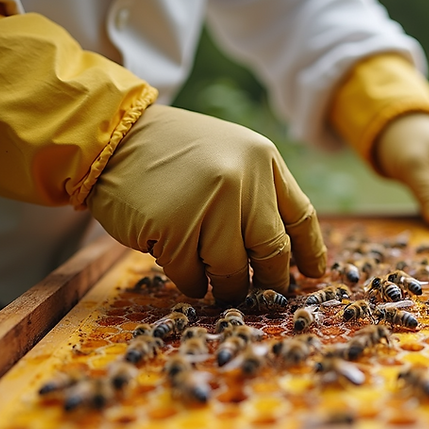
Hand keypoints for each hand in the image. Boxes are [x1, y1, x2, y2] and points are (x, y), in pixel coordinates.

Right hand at [88, 105, 327, 301]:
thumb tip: (286, 257)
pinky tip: (180, 265)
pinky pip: (192, 276)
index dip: (310, 251)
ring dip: (225, 286)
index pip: (299, 215)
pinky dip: (190, 280)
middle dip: (268, 280)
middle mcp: (243, 179)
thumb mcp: (229, 154)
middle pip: (271, 251)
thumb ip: (259, 193)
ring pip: (233, 271)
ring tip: (215, 282)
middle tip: (259, 292)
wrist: (115, 136)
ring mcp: (209, 203)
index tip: (314, 275)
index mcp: (263, 159)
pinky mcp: (174, 228)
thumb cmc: (174, 154)